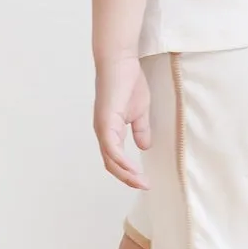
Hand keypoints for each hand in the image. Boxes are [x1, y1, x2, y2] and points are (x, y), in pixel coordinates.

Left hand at [94, 56, 151, 189]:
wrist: (120, 62)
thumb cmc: (129, 82)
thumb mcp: (140, 111)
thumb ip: (141, 129)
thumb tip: (145, 146)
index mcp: (110, 131)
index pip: (116, 158)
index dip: (129, 172)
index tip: (145, 180)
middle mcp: (103, 132)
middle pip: (111, 164)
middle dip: (128, 178)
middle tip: (145, 186)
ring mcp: (102, 128)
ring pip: (110, 159)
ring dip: (126, 174)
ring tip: (141, 182)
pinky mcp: (105, 122)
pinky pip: (111, 148)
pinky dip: (122, 161)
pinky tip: (134, 168)